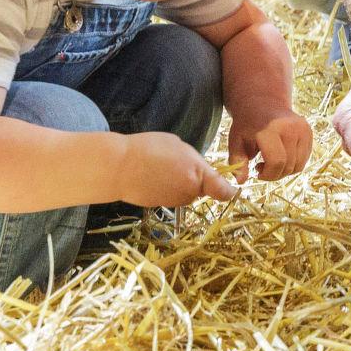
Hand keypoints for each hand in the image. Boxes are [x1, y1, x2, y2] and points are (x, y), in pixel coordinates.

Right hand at [115, 132, 239, 207]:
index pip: (224, 191)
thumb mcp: (179, 146)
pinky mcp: (160, 205)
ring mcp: (173, 201)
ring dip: (180, 182)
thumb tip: (199, 169)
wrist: (118, 167)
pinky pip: (171, 194)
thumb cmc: (149, 149)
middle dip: (196, 178)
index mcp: (198, 175)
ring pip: (186, 191)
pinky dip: (166, 187)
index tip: (232, 188)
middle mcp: (189, 192)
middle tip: (177, 161)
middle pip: (201, 188)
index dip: (229, 191)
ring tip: (161, 167)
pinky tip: (152, 176)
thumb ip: (195, 161)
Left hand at [229, 111, 313, 181]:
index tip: (257, 173)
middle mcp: (291, 128)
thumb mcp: (236, 141)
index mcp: (271, 129)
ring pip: (298, 166)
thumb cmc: (247, 124)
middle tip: (262, 168)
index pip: (276, 162)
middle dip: (274, 174)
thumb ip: (237, 162)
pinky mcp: (309, 132)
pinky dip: (292, 164)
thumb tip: (241, 181)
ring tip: (271, 162)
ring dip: (284, 171)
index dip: (267, 174)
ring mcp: (303, 129)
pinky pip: (304, 159)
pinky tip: (281, 157)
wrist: (263, 103)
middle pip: (288, 166)